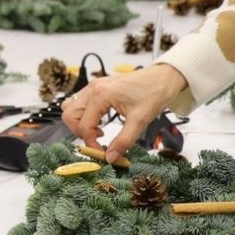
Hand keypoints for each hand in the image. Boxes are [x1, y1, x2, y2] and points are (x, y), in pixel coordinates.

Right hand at [60, 63, 187, 163]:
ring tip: (98, 132)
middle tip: (98, 142)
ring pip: (71, 108)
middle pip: (70, 115)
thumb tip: (111, 157)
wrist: (164, 77)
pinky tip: (100, 122)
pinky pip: (80, 103)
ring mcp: (93, 86)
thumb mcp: (140, 121)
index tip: (103, 153)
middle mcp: (93, 89)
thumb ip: (123, 141)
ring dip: (79, 123)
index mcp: (100, 95)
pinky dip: (84, 115)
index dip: (91, 143)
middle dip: (80, 133)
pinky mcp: (97, 87)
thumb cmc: (154, 93)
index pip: (83, 125)